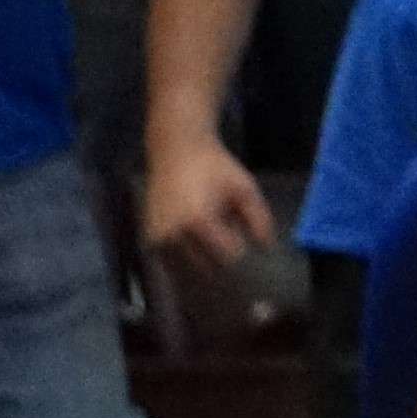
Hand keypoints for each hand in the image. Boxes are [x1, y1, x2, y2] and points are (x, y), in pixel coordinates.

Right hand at [141, 130, 273, 265]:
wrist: (175, 150)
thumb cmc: (214, 167)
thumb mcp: (245, 188)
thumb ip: (259, 219)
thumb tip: (266, 246)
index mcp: (198, 221)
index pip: (228, 256)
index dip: (238, 245)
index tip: (237, 228)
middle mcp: (173, 234)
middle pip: (209, 266)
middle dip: (220, 253)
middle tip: (220, 225)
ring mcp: (157, 238)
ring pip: (190, 268)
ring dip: (202, 255)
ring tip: (205, 226)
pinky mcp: (150, 238)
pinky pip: (173, 262)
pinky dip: (186, 255)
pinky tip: (190, 232)